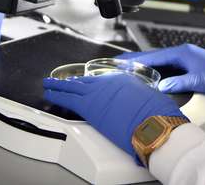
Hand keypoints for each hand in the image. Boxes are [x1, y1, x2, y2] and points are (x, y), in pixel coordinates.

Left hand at [43, 74, 184, 162]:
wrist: (153, 124)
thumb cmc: (156, 114)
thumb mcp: (149, 98)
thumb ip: (139, 98)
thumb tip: (140, 103)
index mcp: (122, 79)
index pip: (99, 80)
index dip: (88, 82)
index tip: (82, 82)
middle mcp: (107, 83)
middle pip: (82, 81)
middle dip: (69, 81)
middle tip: (57, 80)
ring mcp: (97, 94)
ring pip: (72, 87)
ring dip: (58, 86)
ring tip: (49, 85)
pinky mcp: (89, 108)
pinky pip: (68, 99)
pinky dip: (57, 96)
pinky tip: (50, 95)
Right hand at [120, 44, 204, 108]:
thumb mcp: (200, 80)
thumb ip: (179, 83)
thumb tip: (160, 86)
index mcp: (182, 52)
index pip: (154, 56)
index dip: (136, 60)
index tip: (121, 63)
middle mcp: (181, 54)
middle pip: (153, 58)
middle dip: (136, 62)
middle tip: (117, 67)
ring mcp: (184, 61)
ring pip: (159, 64)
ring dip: (144, 68)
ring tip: (127, 74)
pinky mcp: (187, 69)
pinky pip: (166, 70)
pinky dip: (155, 73)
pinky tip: (147, 80)